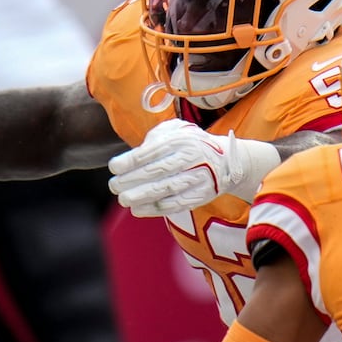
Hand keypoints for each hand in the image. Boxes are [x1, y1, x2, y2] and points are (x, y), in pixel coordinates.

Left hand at [107, 118, 280, 216]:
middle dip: (131, 180)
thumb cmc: (191, 144)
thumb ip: (155, 137)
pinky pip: (176, 204)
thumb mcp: (177, 130)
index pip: (152, 151)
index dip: (130, 160)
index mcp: (181, 139)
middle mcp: (191, 158)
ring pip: (165, 189)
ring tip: (123, 200)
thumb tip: (133, 156)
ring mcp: (198, 178)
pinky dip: (155, 209)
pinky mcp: (201, 195)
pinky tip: (138, 210)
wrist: (227, 160)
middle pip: (157, 171)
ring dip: (141, 196)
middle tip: (114, 186)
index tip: (113, 168)